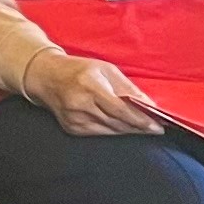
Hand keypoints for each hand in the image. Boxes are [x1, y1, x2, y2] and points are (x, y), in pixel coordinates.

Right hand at [21, 50, 162, 135]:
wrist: (46, 77)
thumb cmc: (79, 70)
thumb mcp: (106, 70)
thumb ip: (127, 88)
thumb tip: (149, 105)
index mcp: (89, 86)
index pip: (119, 109)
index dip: (140, 120)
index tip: (157, 126)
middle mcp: (79, 104)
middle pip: (117, 122)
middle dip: (139, 127)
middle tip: (156, 128)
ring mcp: (74, 118)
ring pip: (111, 130)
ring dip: (129, 130)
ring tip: (143, 127)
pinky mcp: (72, 128)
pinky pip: (100, 133)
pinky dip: (114, 130)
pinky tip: (122, 126)